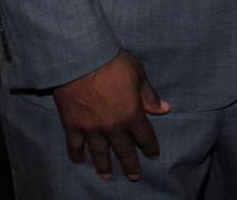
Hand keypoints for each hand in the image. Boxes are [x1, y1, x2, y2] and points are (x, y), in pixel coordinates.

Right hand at [52, 49, 168, 181]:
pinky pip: (75, 146)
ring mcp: (91, 129)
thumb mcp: (138, 75)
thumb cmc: (114, 63)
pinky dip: (77, 154)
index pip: (144, 136)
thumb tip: (163, 109)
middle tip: (134, 177)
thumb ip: (149, 95)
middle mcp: (112, 126)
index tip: (153, 155)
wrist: (82, 60)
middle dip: (130, 165)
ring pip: (99, 153)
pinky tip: (80, 160)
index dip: (149, 147)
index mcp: (131, 114)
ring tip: (107, 176)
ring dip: (104, 166)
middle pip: (123, 150)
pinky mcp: (72, 126)